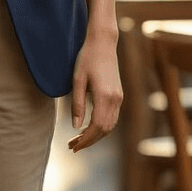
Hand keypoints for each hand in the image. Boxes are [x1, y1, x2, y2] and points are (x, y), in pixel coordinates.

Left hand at [68, 27, 122, 151]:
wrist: (103, 43)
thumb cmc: (87, 59)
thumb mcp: (77, 80)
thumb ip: (77, 104)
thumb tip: (75, 126)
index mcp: (104, 96)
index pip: (97, 127)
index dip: (85, 140)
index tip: (73, 146)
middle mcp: (115, 99)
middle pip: (104, 129)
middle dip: (89, 141)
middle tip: (72, 147)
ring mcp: (119, 97)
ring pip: (110, 125)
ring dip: (95, 135)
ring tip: (78, 140)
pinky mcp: (119, 95)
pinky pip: (112, 117)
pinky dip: (101, 127)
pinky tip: (88, 128)